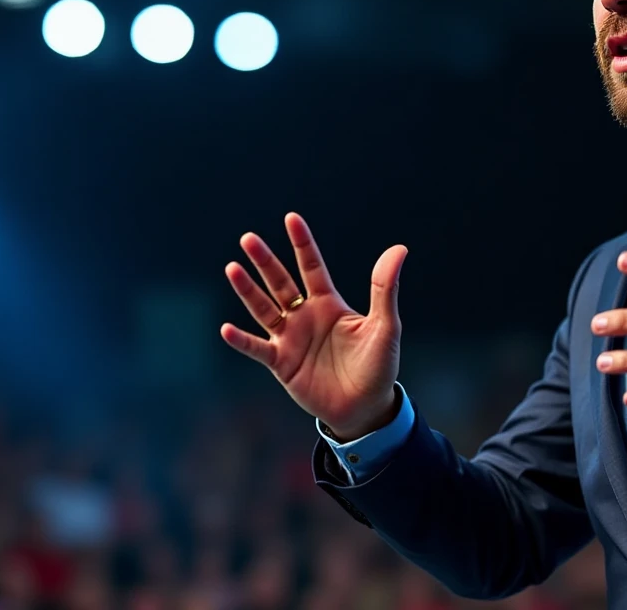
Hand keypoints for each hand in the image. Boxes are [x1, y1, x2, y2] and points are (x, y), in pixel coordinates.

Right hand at [220, 213, 407, 440]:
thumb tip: (399, 249)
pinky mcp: (281, 364)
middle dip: (265, 262)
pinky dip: (242, 340)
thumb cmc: (377, 366)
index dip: (302, 244)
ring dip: (248, 291)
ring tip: (232, 268)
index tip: (291, 218)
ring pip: (264, 309)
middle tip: (248, 239)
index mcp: (328, 304)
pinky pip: (258, 348)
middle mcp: (305, 317)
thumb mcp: (384, 325)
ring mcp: (290, 339)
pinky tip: (227, 328)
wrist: (365, 408)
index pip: (312, 267)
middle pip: (281, 283)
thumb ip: (384, 288)